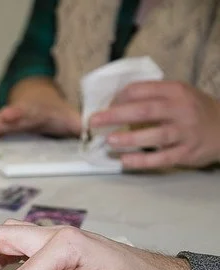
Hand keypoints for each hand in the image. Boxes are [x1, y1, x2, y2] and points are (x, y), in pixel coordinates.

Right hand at [0, 77, 80, 151]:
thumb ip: (81, 126)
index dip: (16, 113)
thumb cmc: (58, 114)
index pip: (25, 111)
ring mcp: (2, 117)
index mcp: (34, 111)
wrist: (43, 99)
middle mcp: (14, 112)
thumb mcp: (73, 119)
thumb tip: (92, 132)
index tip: (7, 115)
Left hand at [89, 81, 219, 169]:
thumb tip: (114, 103)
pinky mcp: (187, 153)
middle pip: (144, 111)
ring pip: (155, 135)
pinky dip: (141, 161)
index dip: (119, 98)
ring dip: (129, 139)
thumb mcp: (177, 94)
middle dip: (115, 116)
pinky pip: (162, 158)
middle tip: (94, 122)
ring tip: (109, 141)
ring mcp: (185, 132)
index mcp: (175, 91)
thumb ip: (151, 96)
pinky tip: (124, 160)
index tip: (104, 106)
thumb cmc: (193, 110)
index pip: (141, 90)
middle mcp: (181, 110)